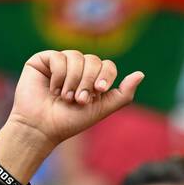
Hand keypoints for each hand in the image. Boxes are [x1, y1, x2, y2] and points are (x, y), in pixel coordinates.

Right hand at [6, 50, 142, 150]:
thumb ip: (123, 94)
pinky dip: (58, 75)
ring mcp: (60, 62)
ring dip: (73, 81)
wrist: (42, 128)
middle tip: (79, 100)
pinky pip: (58, 57)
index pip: (107, 66)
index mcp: (92, 78)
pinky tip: (52, 89)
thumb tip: (141, 74)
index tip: (99, 91)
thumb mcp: (101, 109)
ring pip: (76, 57)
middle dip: (88, 82)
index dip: (105, 77)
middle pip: (93, 60)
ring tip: (65, 97)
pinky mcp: (43, 60)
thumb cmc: (70, 121)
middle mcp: (77, 68)